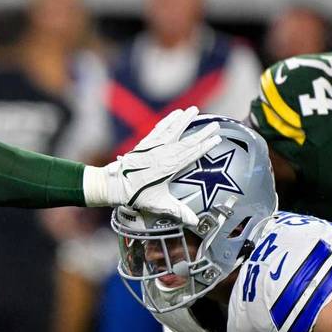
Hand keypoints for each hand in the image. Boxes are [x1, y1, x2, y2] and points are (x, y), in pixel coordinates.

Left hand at [102, 107, 221, 224]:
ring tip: (194, 110)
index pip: (191, 154)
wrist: (114, 185)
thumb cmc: (136, 196)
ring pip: (172, 130)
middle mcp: (162, 154)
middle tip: (215, 124)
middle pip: (186, 141)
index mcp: (169, 167)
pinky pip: (158, 128)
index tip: (217, 138)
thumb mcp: (158, 205)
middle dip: (201, 132)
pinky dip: (167, 120)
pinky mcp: (144, 143)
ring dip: (184, 120)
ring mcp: (152, 147)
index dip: (205, 146)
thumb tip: (194, 221)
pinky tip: (175, 113)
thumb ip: (178, 211)